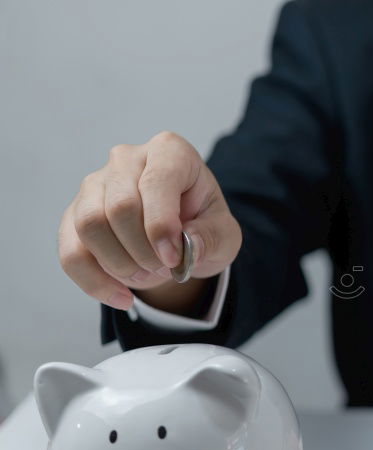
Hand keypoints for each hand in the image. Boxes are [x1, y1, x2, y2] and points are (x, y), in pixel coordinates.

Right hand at [58, 131, 240, 311]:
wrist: (181, 239)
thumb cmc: (203, 225)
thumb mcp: (224, 234)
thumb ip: (212, 237)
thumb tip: (186, 244)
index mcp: (170, 152)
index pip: (157, 181)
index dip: (161, 225)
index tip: (174, 258)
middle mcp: (127, 160)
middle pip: (119, 206)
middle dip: (143, 251)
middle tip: (165, 269)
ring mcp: (95, 185)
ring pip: (90, 225)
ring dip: (119, 264)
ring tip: (147, 275)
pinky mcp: (74, 215)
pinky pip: (71, 252)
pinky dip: (95, 281)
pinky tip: (121, 296)